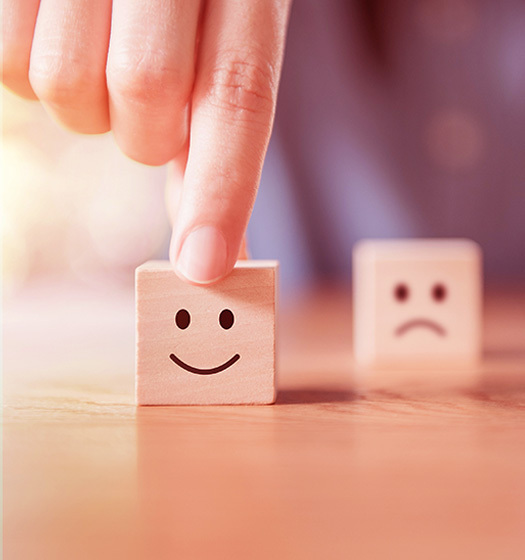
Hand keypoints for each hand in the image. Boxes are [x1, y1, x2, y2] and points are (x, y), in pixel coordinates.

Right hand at [2, 0, 290, 282]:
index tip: (203, 267)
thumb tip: (211, 258)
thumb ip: (217, 148)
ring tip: (104, 62)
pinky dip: (32, 74)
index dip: (222, 189)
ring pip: (66, 84)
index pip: (238, 95)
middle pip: (145, 94)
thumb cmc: (189, 11)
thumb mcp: (222, 56)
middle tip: (149, 110)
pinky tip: (61, 40)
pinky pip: (8, 64)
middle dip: (145, 134)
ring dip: (86, 106)